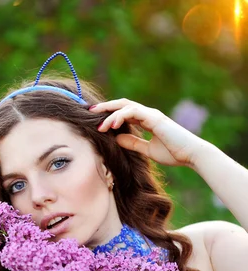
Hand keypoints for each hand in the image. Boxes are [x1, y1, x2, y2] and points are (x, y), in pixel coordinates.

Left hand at [89, 98, 207, 168]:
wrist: (190, 154)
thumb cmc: (173, 153)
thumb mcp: (147, 150)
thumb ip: (133, 143)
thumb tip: (117, 139)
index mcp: (147, 120)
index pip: (125, 112)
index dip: (110, 114)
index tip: (96, 121)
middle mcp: (148, 114)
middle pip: (122, 104)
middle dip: (106, 107)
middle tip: (89, 112)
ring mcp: (151, 114)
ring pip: (126, 106)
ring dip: (110, 114)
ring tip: (99, 125)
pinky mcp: (154, 118)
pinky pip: (133, 112)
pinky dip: (120, 116)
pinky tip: (111, 125)